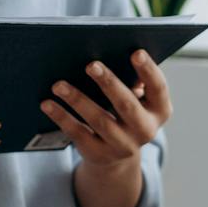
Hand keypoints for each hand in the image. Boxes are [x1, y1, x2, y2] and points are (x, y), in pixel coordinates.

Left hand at [40, 51, 171, 168]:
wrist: (117, 154)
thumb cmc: (125, 111)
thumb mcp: (137, 99)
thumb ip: (131, 80)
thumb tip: (107, 55)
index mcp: (159, 110)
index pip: (158, 88)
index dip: (148, 70)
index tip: (135, 52)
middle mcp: (146, 131)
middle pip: (127, 105)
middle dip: (109, 83)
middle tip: (91, 65)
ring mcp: (123, 146)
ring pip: (99, 120)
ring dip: (78, 100)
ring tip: (59, 85)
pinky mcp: (99, 155)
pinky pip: (78, 134)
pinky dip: (61, 117)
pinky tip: (48, 103)